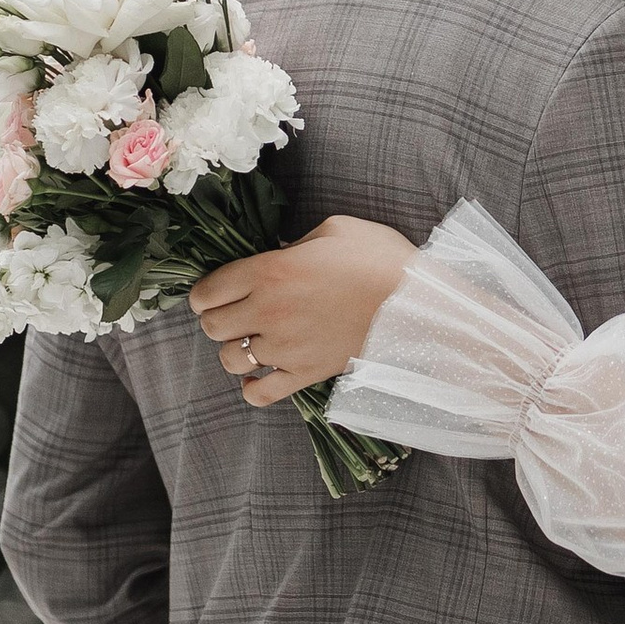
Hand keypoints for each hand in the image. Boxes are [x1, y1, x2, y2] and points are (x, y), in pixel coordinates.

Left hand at [189, 218, 416, 403]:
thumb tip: (278, 256)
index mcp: (270, 270)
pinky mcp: (305, 374)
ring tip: (253, 341)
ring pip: (229, 361)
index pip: (206, 292)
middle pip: (212, 327)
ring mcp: (286, 347)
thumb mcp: (335, 229)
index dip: (205, 293)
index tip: (217, 292)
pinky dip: (253, 388)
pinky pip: (260, 394)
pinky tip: (260, 375)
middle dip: (217, 320)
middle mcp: (269, 311)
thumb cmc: (380, 258)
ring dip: (234, 351)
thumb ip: (295, 244)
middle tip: (236, 313)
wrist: (419, 305)